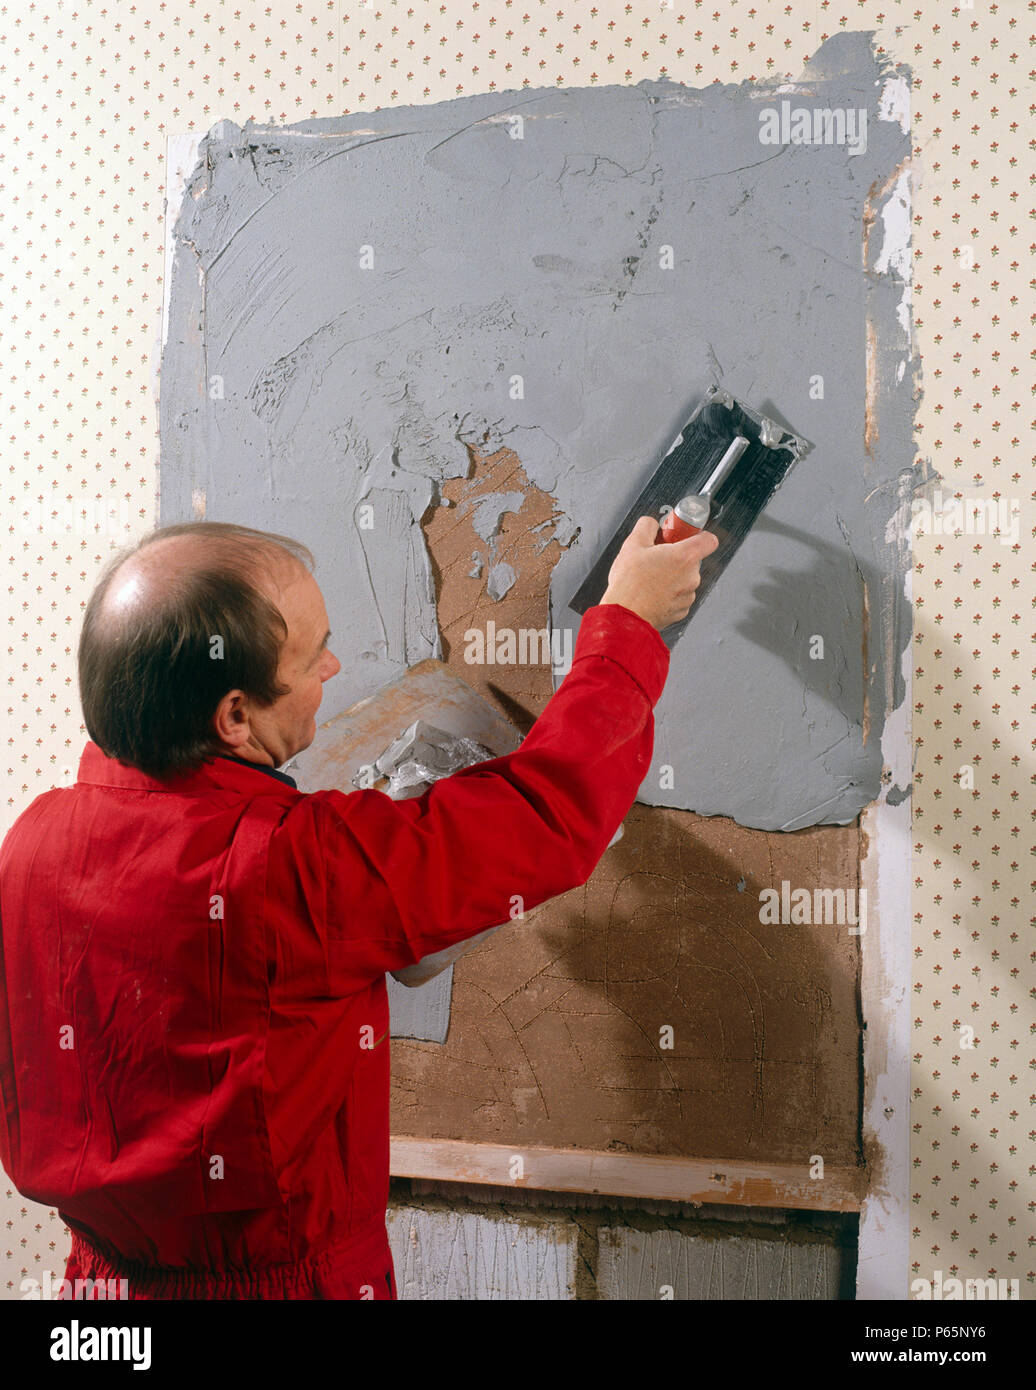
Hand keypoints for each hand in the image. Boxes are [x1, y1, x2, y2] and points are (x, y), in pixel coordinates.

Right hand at [598, 516, 719, 629]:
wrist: (625, 616)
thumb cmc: (629, 583)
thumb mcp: (633, 544)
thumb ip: (647, 526)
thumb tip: (651, 524)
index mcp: (685, 556)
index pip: (709, 540)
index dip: (698, 535)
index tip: (684, 536)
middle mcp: (692, 576)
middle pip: (692, 560)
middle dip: (676, 557)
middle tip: (656, 558)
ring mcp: (688, 595)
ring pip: (685, 579)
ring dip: (672, 577)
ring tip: (649, 579)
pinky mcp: (681, 611)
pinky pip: (679, 596)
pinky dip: (669, 594)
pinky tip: (652, 593)